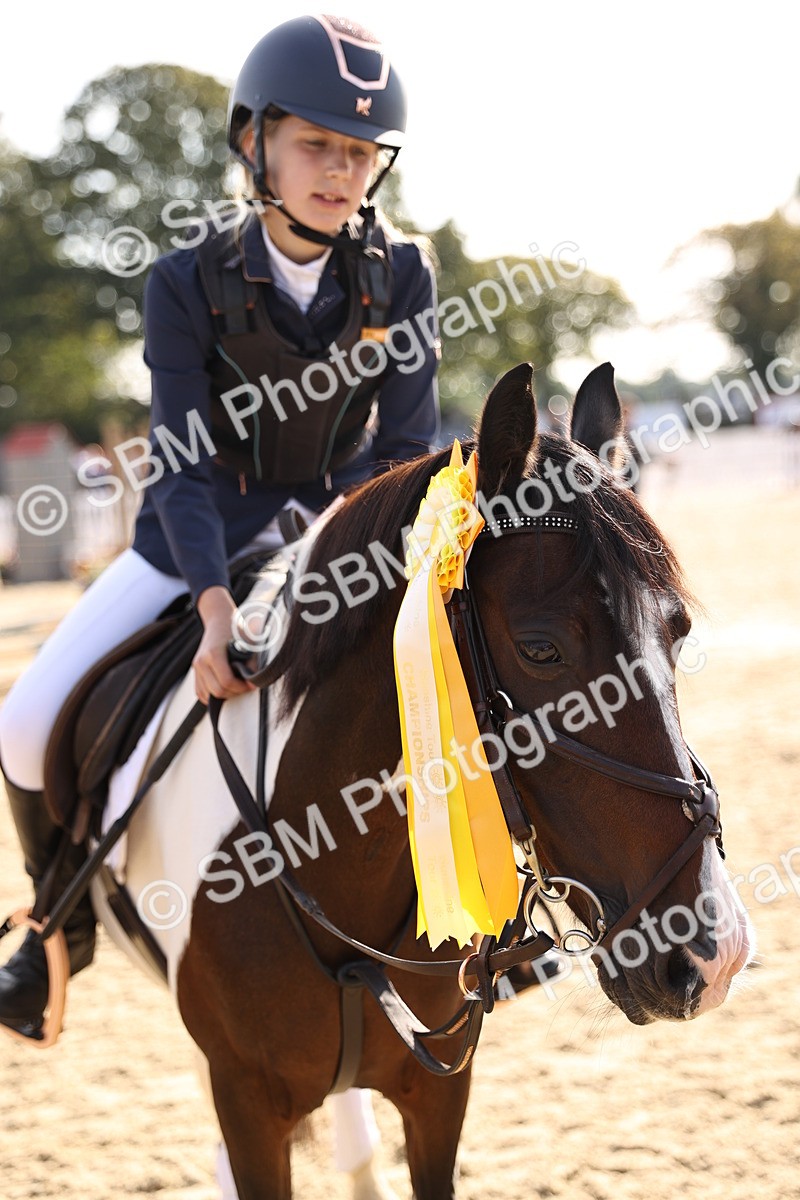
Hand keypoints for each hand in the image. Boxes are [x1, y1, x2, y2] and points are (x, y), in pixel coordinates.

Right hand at [193, 586, 255, 704]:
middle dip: (234, 692)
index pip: (226, 681)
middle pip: (217, 691)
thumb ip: (251, 663)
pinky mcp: (195, 672)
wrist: (218, 621)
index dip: (241, 687)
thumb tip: (252, 682)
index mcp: (213, 653)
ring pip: (208, 694)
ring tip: (236, 686)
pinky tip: (225, 689)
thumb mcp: (247, 643)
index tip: (251, 685)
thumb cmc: (235, 630)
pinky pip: (201, 692)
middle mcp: (201, 662)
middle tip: (246, 686)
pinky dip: (212, 695)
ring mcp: (196, 667)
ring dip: (225, 695)